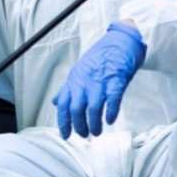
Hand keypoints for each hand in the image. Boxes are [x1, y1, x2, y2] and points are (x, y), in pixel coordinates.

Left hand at [53, 22, 146, 138]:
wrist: (119, 42)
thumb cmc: (101, 57)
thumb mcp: (79, 70)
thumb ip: (67, 88)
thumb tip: (56, 101)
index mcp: (74, 80)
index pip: (63, 105)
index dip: (63, 122)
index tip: (66, 135)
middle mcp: (84, 82)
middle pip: (76, 109)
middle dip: (79, 126)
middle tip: (84, 135)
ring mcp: (100, 81)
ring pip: (93, 108)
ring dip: (94, 124)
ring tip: (97, 132)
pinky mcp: (116, 80)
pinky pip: (112, 100)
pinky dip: (111, 113)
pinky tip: (111, 120)